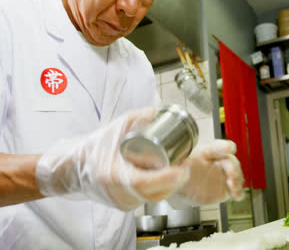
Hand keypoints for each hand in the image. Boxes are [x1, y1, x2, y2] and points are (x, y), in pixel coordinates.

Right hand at [35, 107, 189, 210]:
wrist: (74, 168)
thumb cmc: (93, 149)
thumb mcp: (114, 129)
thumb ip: (134, 118)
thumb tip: (154, 112)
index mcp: (113, 176)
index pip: (145, 182)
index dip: (167, 177)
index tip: (182, 167)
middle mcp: (117, 193)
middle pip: (155, 193)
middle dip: (176, 181)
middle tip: (186, 166)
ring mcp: (121, 202)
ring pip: (153, 199)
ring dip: (170, 187)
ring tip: (181, 171)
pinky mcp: (123, 205)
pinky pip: (147, 201)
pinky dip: (160, 191)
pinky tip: (169, 180)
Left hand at [178, 140, 244, 203]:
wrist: (180, 188)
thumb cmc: (179, 171)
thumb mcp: (175, 167)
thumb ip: (176, 169)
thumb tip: (175, 170)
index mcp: (205, 152)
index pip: (215, 146)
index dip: (223, 146)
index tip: (229, 147)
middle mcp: (216, 162)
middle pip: (229, 160)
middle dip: (233, 166)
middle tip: (232, 173)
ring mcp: (222, 175)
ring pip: (235, 175)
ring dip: (237, 180)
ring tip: (233, 185)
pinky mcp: (225, 189)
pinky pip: (235, 190)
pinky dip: (238, 192)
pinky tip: (236, 195)